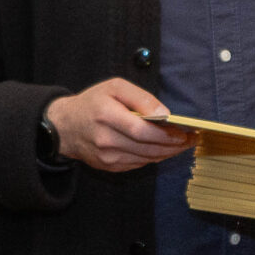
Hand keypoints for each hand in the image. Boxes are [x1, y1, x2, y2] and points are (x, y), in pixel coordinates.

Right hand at [44, 78, 192, 172]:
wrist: (64, 127)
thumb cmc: (92, 103)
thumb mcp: (114, 87)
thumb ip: (140, 98)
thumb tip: (164, 115)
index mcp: (106, 115)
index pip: (141, 130)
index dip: (165, 134)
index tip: (184, 132)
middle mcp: (105, 139)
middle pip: (147, 147)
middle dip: (173, 145)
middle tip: (190, 139)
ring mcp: (106, 157)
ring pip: (146, 158)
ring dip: (167, 153)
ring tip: (182, 145)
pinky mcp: (109, 166)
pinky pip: (138, 164)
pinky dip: (153, 157)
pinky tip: (163, 149)